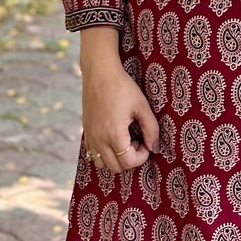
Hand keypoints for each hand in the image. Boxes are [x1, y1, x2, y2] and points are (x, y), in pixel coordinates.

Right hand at [81, 54, 158, 175]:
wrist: (100, 72)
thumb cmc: (122, 86)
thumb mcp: (142, 106)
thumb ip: (151, 129)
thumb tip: (155, 148)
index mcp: (114, 134)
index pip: (129, 162)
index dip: (142, 156)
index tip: (146, 142)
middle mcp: (99, 139)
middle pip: (116, 167)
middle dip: (130, 159)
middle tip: (137, 141)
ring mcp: (90, 136)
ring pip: (102, 164)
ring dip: (116, 159)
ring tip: (124, 141)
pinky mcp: (86, 131)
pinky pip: (93, 154)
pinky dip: (104, 154)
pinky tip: (113, 137)